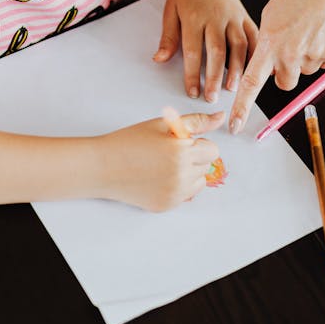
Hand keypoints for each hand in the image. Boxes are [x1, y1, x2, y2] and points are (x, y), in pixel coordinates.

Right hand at [96, 111, 224, 211]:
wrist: (103, 166)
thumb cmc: (131, 141)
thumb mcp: (163, 125)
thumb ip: (196, 122)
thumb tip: (220, 117)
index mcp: (182, 152)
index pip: (212, 150)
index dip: (197, 143)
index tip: (180, 142)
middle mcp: (181, 176)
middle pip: (207, 166)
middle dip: (194, 158)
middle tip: (168, 153)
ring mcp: (174, 194)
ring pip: (199, 183)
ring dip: (189, 174)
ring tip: (164, 165)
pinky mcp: (166, 206)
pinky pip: (185, 196)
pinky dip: (177, 187)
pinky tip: (157, 178)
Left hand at [153, 0, 257, 102]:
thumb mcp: (170, 10)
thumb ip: (168, 37)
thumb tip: (160, 60)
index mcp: (194, 17)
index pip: (192, 51)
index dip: (192, 74)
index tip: (192, 92)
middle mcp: (215, 17)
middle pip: (217, 51)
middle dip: (215, 77)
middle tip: (212, 97)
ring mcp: (232, 16)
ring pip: (238, 45)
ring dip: (237, 69)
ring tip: (233, 88)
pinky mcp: (244, 15)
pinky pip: (253, 35)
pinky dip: (255, 52)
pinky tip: (254, 68)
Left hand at [228, 0, 324, 133]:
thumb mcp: (271, 15)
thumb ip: (267, 42)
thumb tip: (269, 61)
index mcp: (270, 44)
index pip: (251, 84)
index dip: (242, 107)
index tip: (235, 125)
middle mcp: (290, 55)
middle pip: (284, 82)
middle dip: (285, 70)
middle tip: (290, 46)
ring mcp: (313, 57)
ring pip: (305, 71)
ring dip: (305, 57)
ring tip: (309, 29)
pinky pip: (324, 64)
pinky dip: (323, 51)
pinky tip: (323, 30)